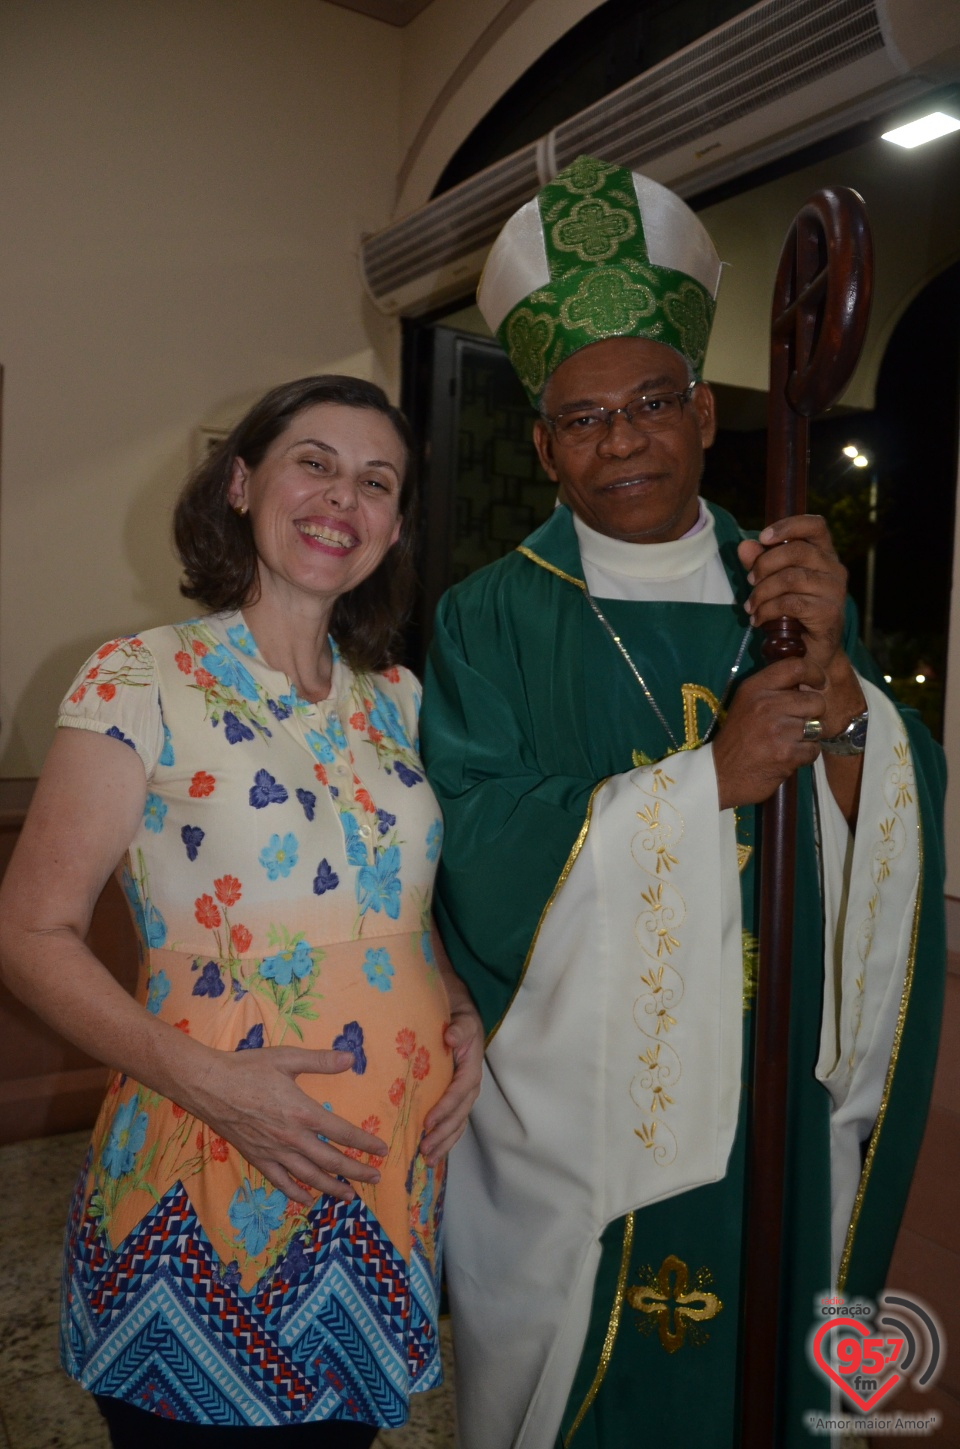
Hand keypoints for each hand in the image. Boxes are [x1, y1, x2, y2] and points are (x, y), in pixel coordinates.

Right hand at [183, 1045, 387, 1206]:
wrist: (208, 1085)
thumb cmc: (248, 1068)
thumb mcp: (287, 1057)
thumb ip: (321, 1060)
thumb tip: (351, 1058)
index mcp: (303, 1112)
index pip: (342, 1132)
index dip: (365, 1143)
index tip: (382, 1151)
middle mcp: (292, 1137)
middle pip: (331, 1160)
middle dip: (356, 1172)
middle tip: (376, 1179)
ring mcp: (274, 1151)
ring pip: (309, 1177)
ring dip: (332, 1187)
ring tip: (350, 1196)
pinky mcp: (257, 1158)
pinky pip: (280, 1182)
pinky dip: (296, 1193)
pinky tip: (307, 1199)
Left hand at [419, 997, 483, 1166]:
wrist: (464, 1024)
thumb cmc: (461, 1024)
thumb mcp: (462, 1022)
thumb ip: (458, 1030)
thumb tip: (451, 1036)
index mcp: (471, 1071)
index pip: (458, 1093)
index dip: (444, 1108)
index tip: (427, 1122)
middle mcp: (470, 1088)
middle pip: (459, 1116)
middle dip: (442, 1135)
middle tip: (424, 1149)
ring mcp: (464, 1098)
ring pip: (457, 1126)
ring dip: (443, 1144)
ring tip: (427, 1160)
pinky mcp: (457, 1102)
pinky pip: (454, 1125)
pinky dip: (445, 1141)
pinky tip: (432, 1155)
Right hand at [712, 654, 826, 808]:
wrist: (720, 775)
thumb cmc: (736, 738)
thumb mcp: (746, 703)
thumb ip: (772, 690)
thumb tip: (807, 682)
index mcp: (755, 688)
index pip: (796, 666)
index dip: (814, 673)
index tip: (818, 683)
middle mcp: (766, 704)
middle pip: (815, 700)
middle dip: (814, 714)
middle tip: (799, 723)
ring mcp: (778, 730)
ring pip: (818, 727)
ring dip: (809, 737)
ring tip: (791, 742)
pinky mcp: (787, 754)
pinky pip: (814, 750)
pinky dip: (805, 755)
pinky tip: (789, 757)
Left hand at [739, 514, 846, 675]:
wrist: (811, 651)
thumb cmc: (793, 611)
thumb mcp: (773, 582)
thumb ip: (760, 562)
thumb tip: (744, 546)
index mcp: (824, 554)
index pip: (816, 525)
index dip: (789, 525)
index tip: (763, 536)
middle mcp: (834, 568)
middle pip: (797, 550)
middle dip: (764, 564)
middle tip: (749, 581)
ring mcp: (834, 590)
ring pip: (791, 578)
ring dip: (762, 592)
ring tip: (750, 606)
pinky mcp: (828, 612)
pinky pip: (791, 603)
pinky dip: (768, 610)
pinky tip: (758, 619)